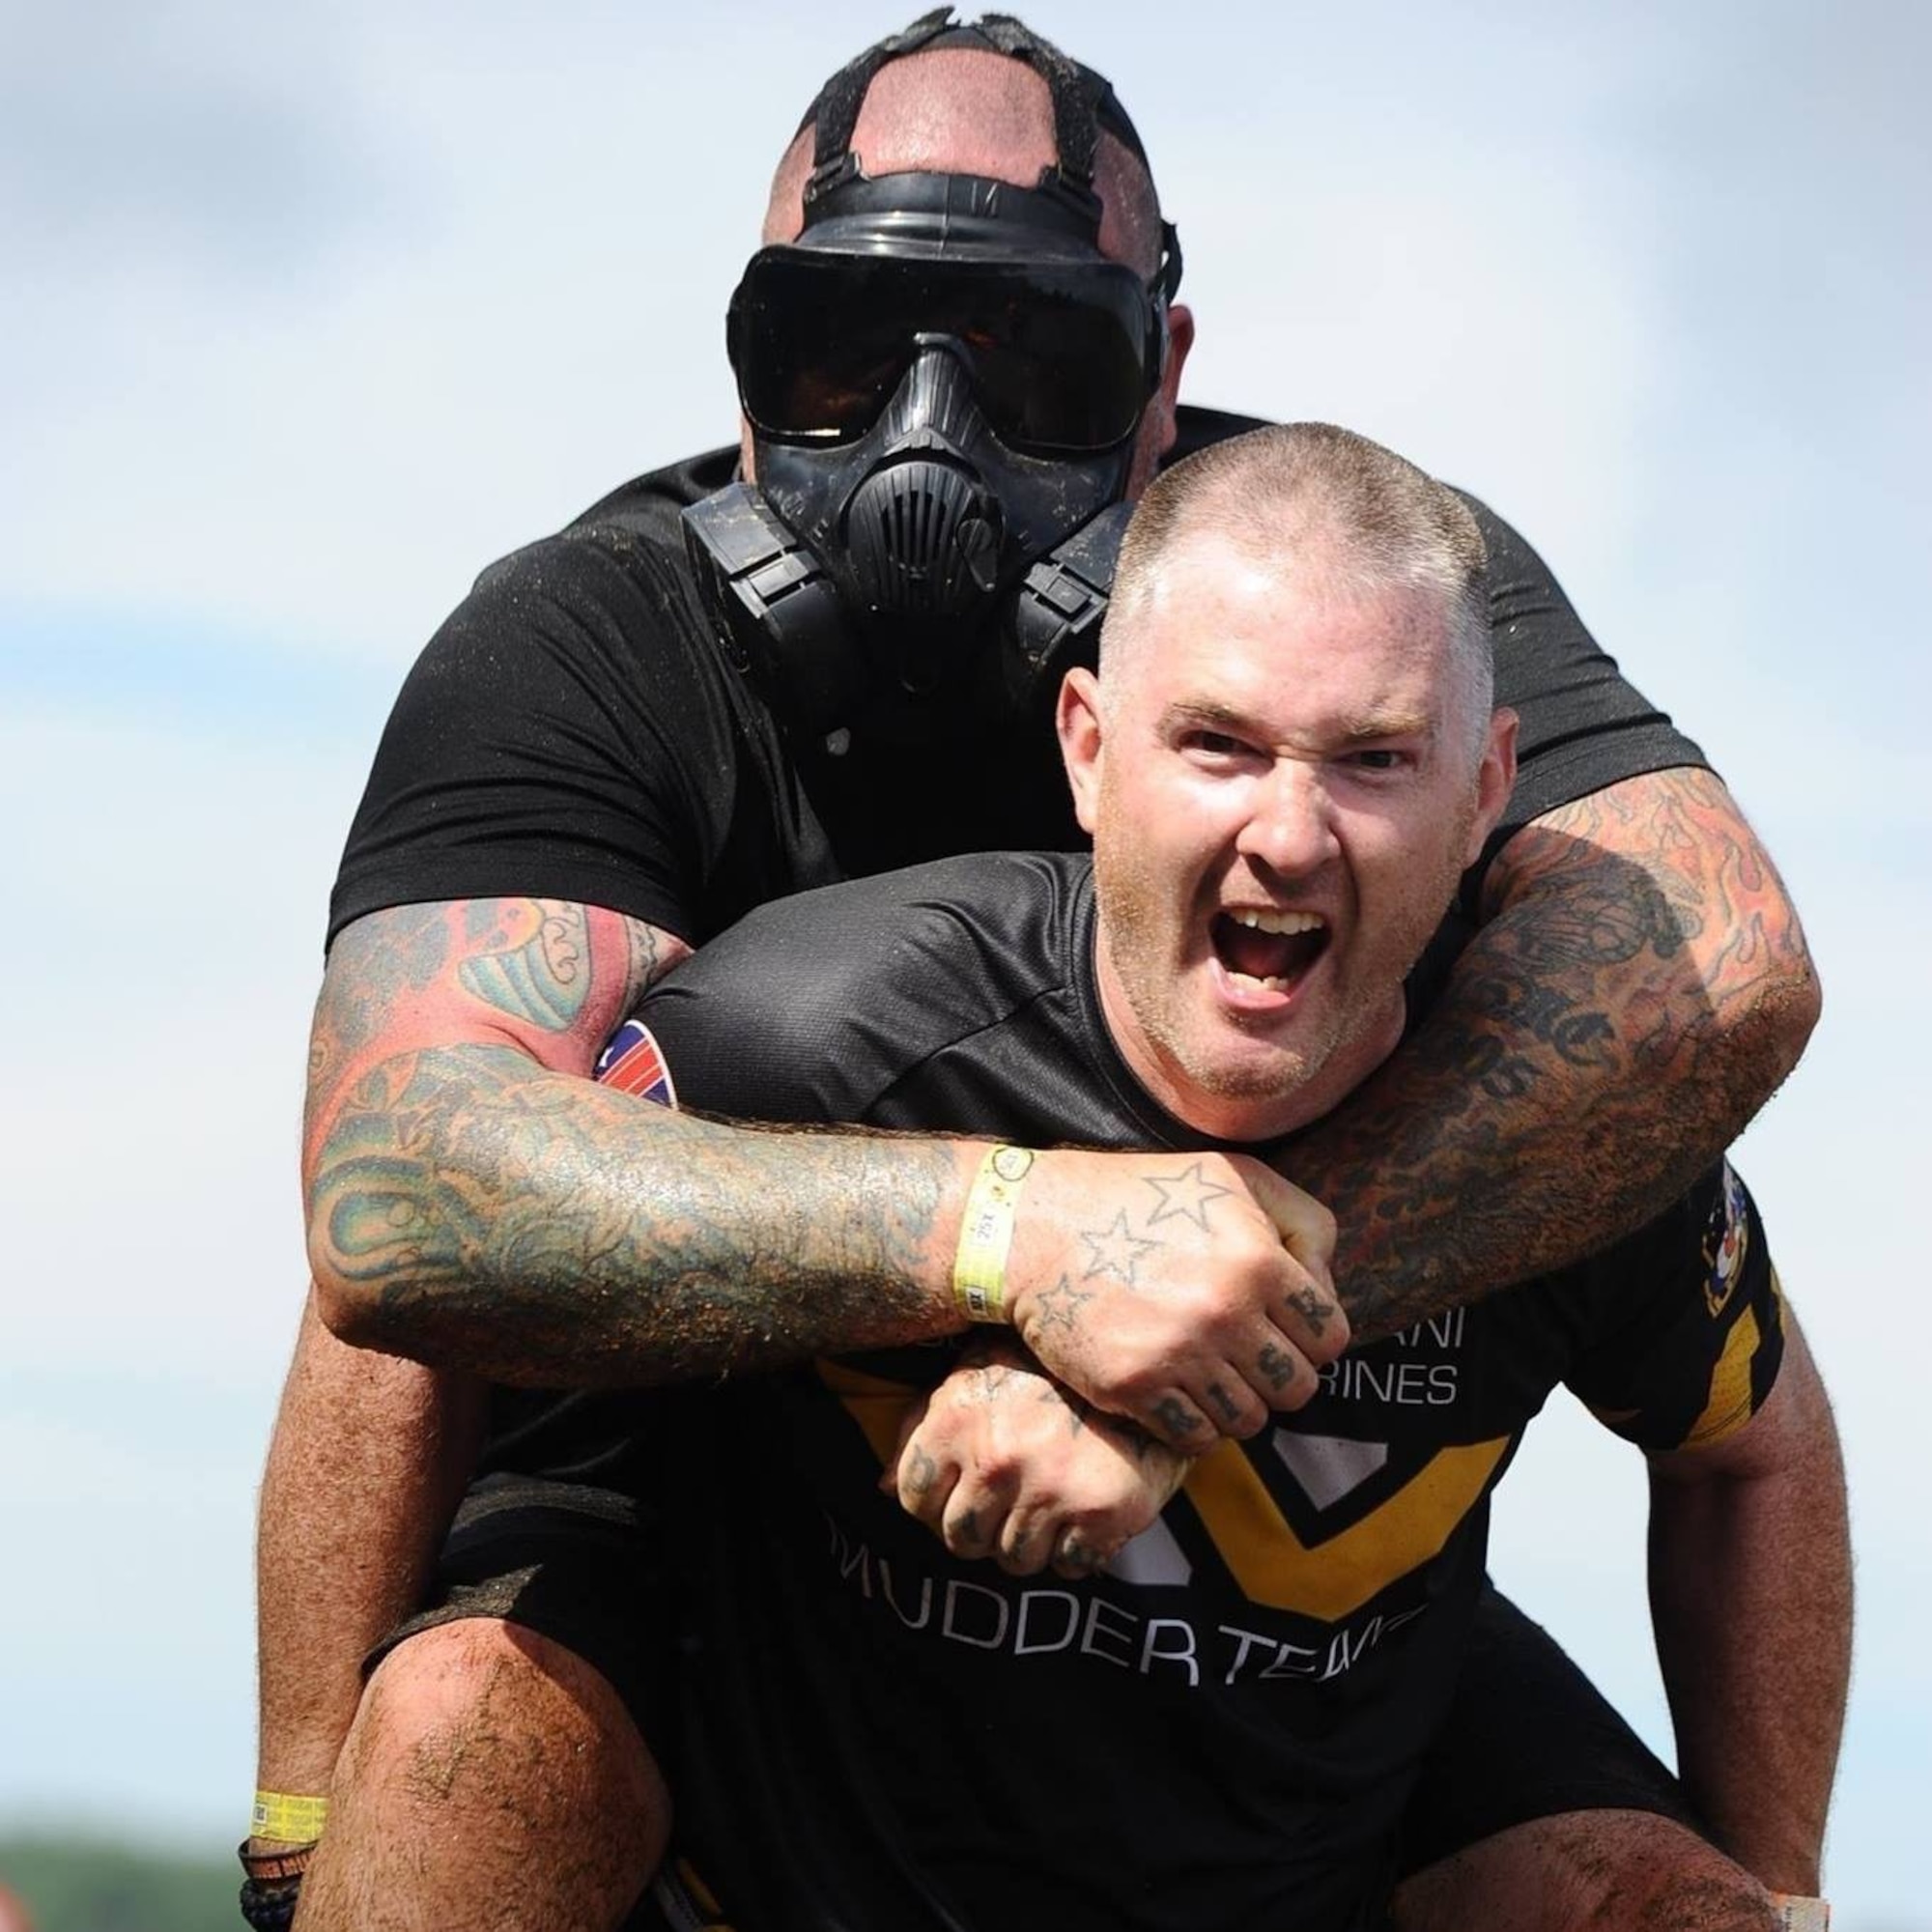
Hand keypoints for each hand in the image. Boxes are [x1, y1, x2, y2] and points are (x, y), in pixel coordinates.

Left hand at [885, 1337, 1190, 1577]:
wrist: (1145, 1366)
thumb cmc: (1049, 1368)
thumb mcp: (977, 1371)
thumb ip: (925, 1423)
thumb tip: (882, 1488)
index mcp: (956, 1420)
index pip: (913, 1499)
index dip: (936, 1502)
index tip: (963, 1492)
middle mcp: (995, 1460)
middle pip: (961, 1539)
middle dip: (982, 1527)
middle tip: (1012, 1500)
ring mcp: (1047, 1491)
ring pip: (1013, 1560)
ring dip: (1031, 1540)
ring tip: (1052, 1500)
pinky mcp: (1099, 1516)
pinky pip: (1069, 1566)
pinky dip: (1077, 1550)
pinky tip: (1085, 1510)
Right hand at [1001, 1147, 1342, 1445]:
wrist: (1034, 1226)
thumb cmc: (1138, 1197)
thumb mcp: (1230, 1176)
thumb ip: (1302, 1222)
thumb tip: (1326, 1287)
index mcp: (1258, 1259)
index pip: (1331, 1338)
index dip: (1311, 1338)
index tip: (1280, 1330)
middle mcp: (1224, 1310)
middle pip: (1297, 1389)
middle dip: (1278, 1377)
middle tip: (1245, 1356)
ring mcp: (1178, 1353)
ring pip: (1249, 1421)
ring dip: (1236, 1404)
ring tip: (1209, 1372)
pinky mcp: (1133, 1386)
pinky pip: (1196, 1439)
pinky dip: (1194, 1424)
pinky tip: (1176, 1389)